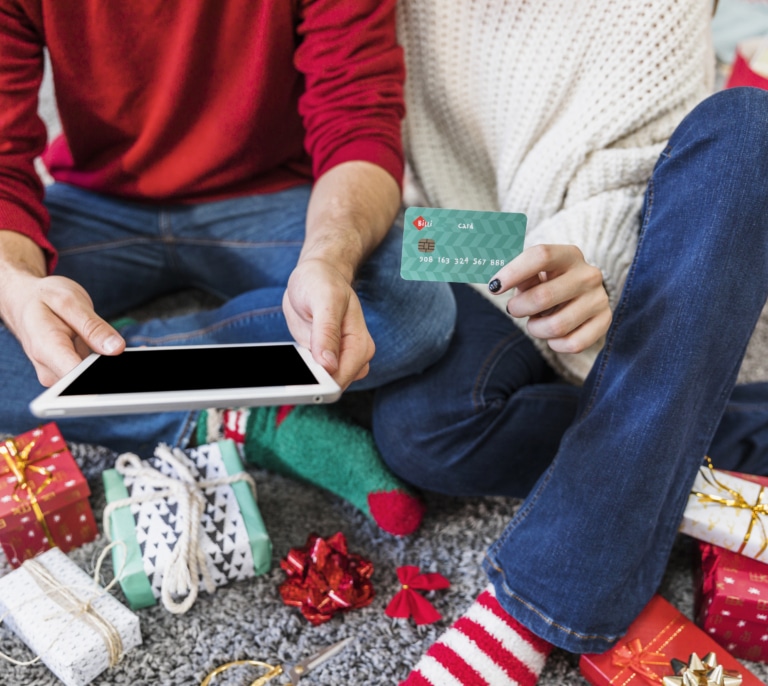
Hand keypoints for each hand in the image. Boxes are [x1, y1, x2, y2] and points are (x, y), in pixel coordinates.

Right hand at [1, 270, 124, 385]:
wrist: (24, 301)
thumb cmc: (43, 298)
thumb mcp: (70, 301)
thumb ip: (93, 327)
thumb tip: (116, 348)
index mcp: (47, 348)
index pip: (76, 377)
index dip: (98, 372)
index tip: (115, 364)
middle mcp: (48, 368)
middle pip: (84, 381)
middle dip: (104, 366)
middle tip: (112, 345)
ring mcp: (55, 373)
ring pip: (87, 378)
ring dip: (101, 364)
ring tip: (101, 342)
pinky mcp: (63, 373)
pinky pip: (85, 374)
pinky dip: (96, 363)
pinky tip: (97, 349)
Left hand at [282, 257, 374, 389]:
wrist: (317, 275)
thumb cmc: (323, 281)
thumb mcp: (325, 299)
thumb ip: (327, 332)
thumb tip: (328, 365)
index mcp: (360, 345)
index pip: (342, 377)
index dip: (321, 382)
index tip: (301, 377)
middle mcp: (353, 356)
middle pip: (333, 385)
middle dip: (312, 382)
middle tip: (292, 370)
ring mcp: (338, 359)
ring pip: (322, 383)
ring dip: (305, 378)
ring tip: (292, 360)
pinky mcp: (322, 358)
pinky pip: (312, 375)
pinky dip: (301, 371)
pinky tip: (292, 360)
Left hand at [489, 244, 610, 352]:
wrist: (581, 295)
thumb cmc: (548, 283)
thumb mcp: (534, 274)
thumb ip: (520, 277)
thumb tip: (498, 285)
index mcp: (568, 255)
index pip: (541, 256)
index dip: (513, 272)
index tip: (494, 287)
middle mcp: (588, 274)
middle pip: (544, 296)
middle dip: (520, 308)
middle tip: (514, 309)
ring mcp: (599, 298)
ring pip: (557, 326)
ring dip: (536, 329)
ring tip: (536, 322)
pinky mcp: (604, 321)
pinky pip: (573, 344)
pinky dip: (555, 344)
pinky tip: (553, 336)